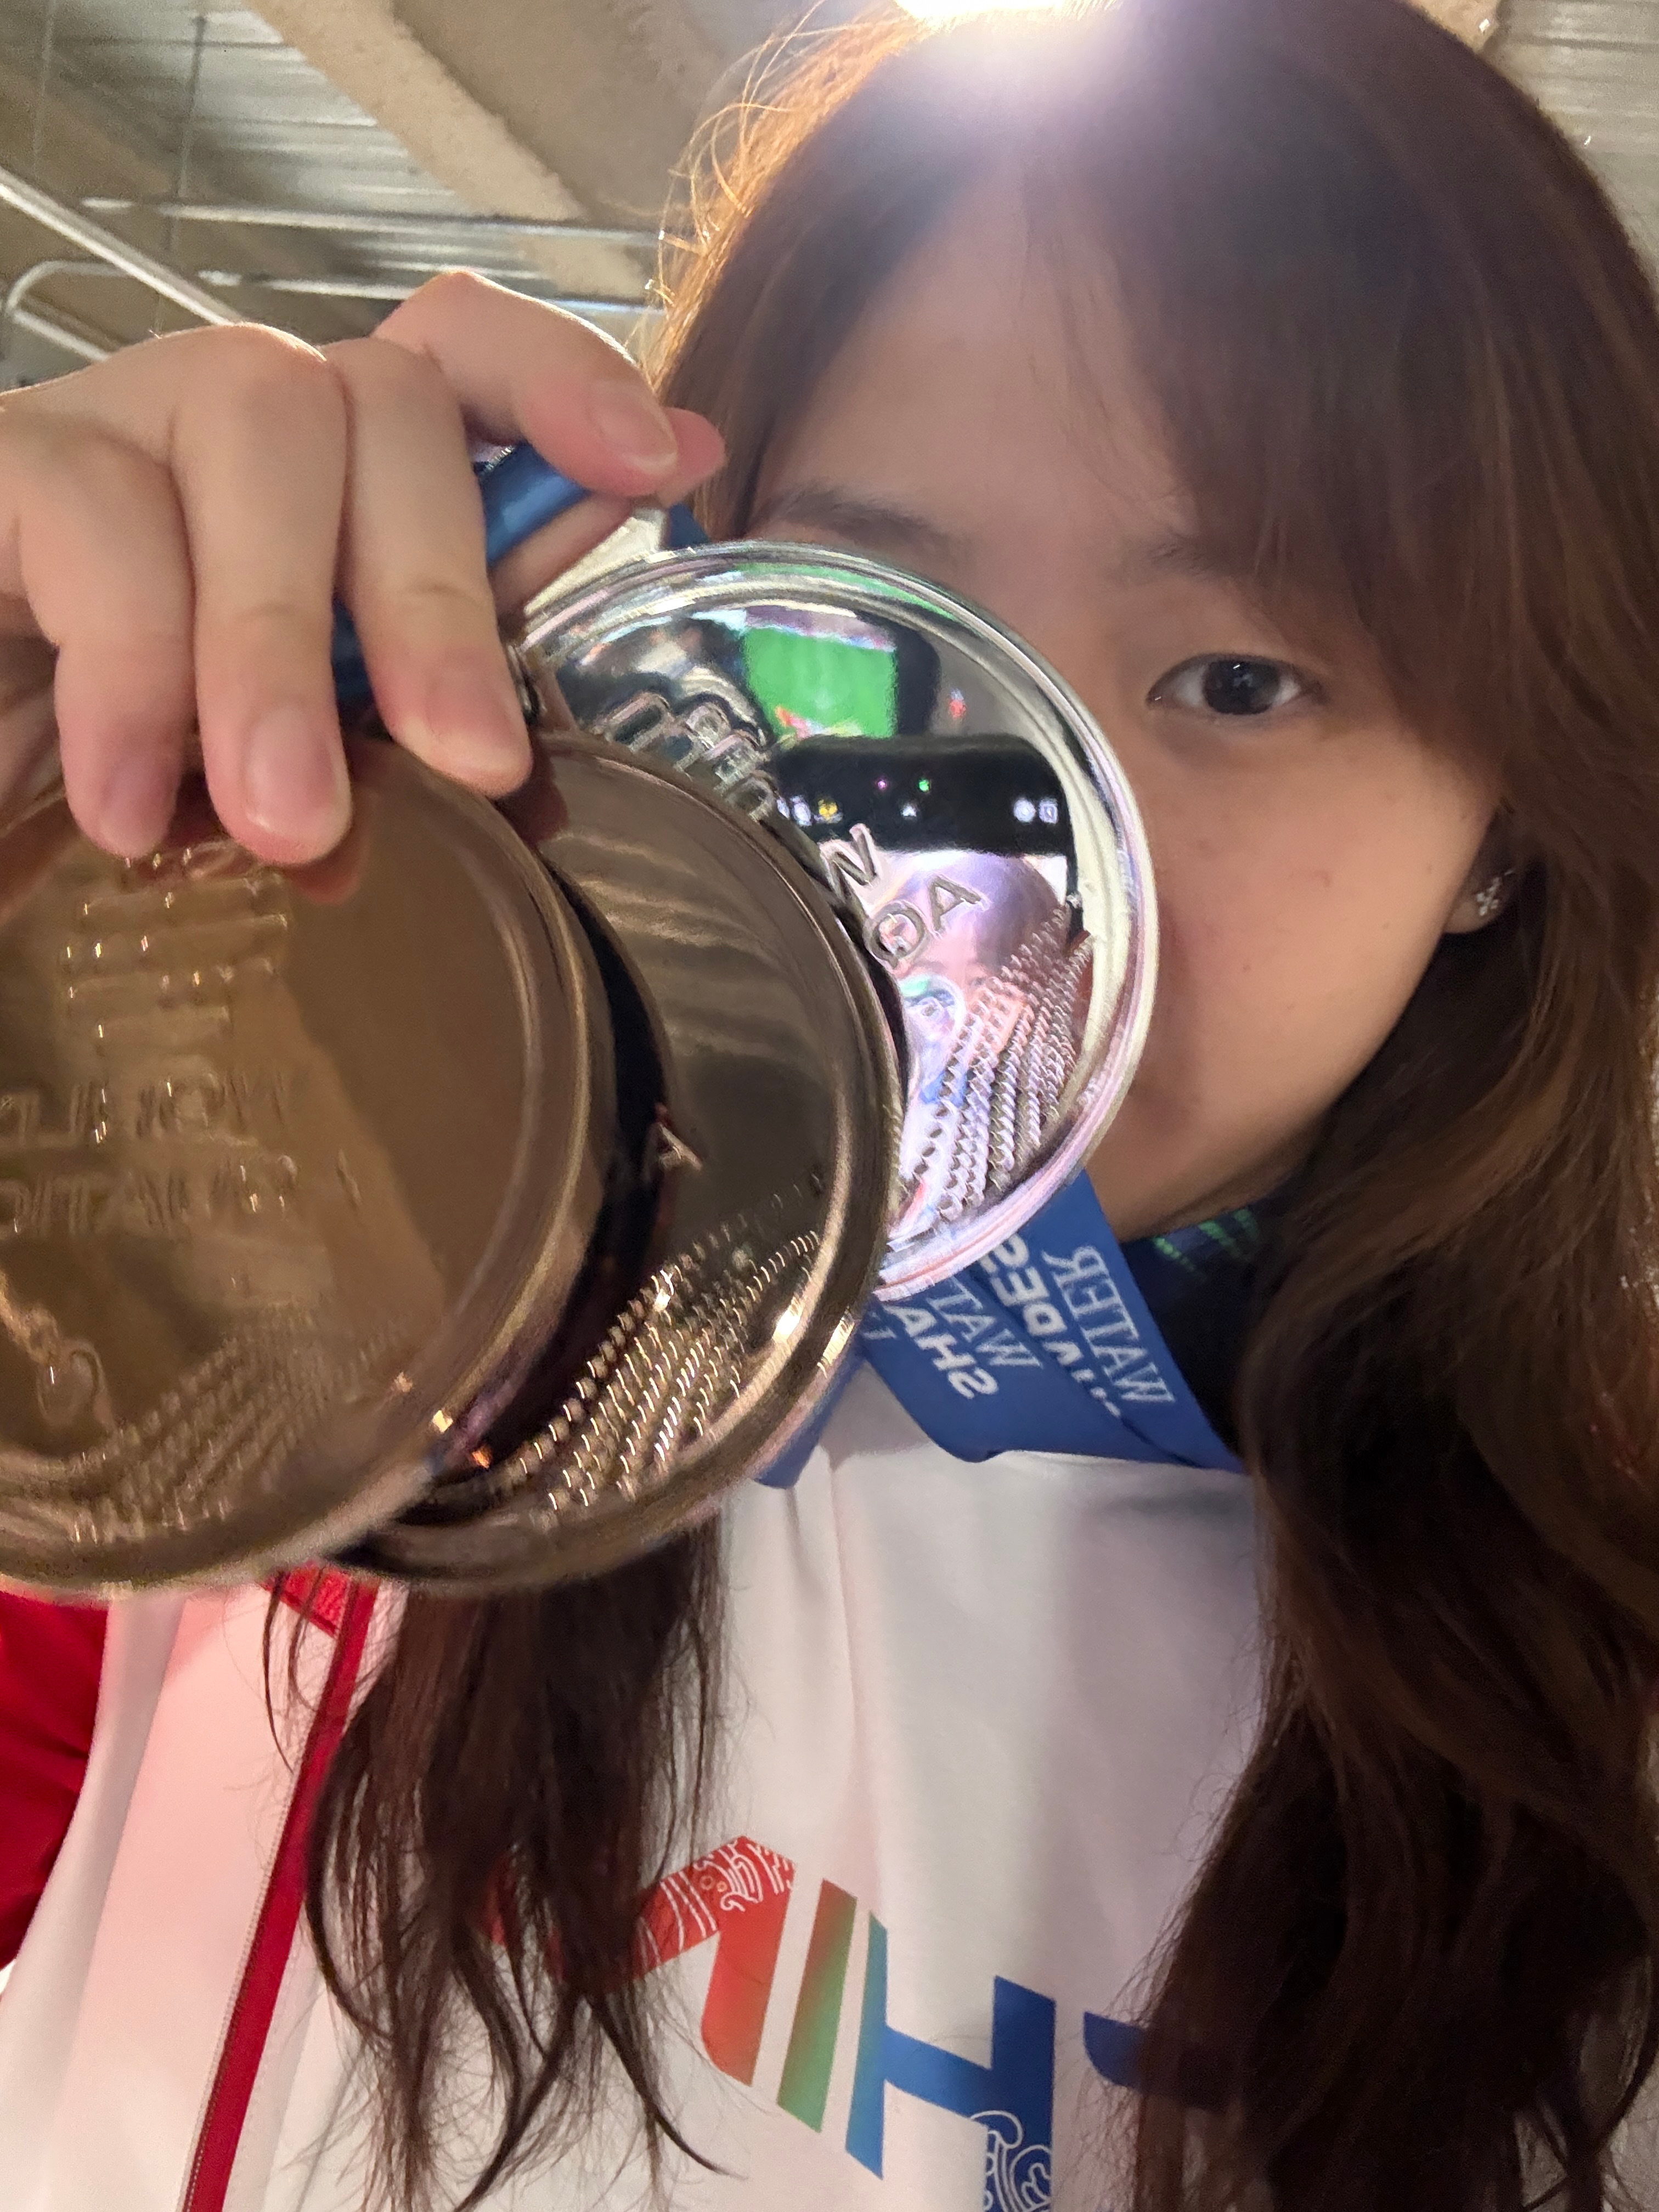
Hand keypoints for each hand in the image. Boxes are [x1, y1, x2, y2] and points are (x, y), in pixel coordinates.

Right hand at [0, 272, 723, 864]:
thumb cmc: (122, 766)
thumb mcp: (294, 745)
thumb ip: (405, 700)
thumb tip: (548, 729)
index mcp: (332, 475)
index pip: (458, 352)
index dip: (565, 383)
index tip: (659, 464)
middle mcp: (231, 413)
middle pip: (380, 399)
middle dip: (441, 591)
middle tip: (469, 763)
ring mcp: (111, 418)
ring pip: (254, 423)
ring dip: (287, 641)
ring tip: (286, 821)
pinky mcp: (4, 462)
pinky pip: (95, 517)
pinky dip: (136, 680)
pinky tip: (136, 807)